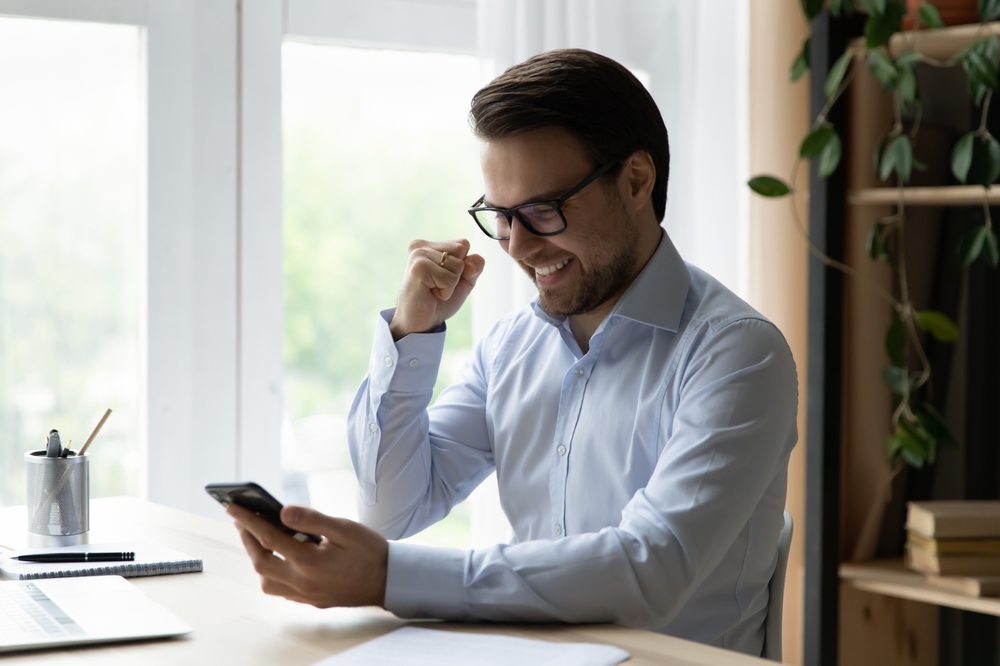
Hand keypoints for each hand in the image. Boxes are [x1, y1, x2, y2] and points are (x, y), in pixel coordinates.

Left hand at [227, 504, 387, 608]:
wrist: (390, 581)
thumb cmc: (369, 552)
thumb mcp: (344, 528)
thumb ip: (312, 519)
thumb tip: (282, 511)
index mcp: (309, 561)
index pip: (269, 538)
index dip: (249, 521)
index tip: (233, 508)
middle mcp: (302, 582)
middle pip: (261, 562)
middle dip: (247, 540)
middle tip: (240, 521)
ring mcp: (306, 594)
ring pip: (267, 581)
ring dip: (258, 560)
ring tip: (258, 539)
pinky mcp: (312, 600)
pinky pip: (282, 590)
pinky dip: (272, 573)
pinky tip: (279, 559)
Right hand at [389, 238, 484, 340]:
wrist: (420, 322)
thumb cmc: (438, 302)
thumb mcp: (463, 281)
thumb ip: (474, 266)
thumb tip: (471, 263)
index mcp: (430, 245)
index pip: (463, 244)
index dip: (463, 266)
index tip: (444, 278)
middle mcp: (422, 246)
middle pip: (462, 249)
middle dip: (457, 273)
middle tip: (437, 285)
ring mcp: (419, 255)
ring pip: (458, 264)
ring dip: (450, 284)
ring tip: (433, 289)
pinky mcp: (419, 267)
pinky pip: (450, 278)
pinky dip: (445, 291)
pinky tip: (430, 293)